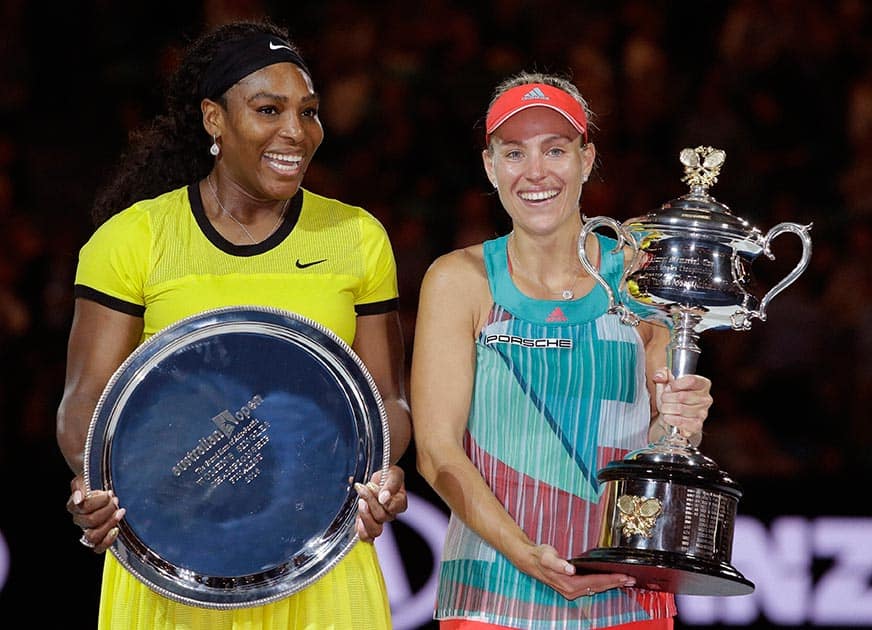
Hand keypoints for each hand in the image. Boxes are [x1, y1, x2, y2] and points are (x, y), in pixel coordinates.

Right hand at [67, 475, 124, 553]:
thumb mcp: (85, 478)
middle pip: (91, 521)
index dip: (100, 500)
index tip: (109, 493)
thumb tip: (79, 499)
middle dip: (108, 510)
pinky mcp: (97, 539)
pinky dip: (107, 541)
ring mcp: (86, 530)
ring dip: (109, 523)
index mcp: (73, 506)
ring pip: (93, 536)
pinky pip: (98, 548)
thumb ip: (79, 487)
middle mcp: (78, 520)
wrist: (100, 487)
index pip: (84, 507)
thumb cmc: (93, 483)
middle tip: (115, 501)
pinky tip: (116, 529)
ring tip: (120, 512)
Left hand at [354, 464, 406, 541]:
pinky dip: (360, 530)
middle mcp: (391, 514)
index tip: (371, 485)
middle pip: (382, 517)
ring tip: (360, 502)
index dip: (381, 499)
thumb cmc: (388, 475)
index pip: (393, 507)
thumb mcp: (394, 474)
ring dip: (365, 516)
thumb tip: (384, 498)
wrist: (378, 478)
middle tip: (363, 488)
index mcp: (400, 503)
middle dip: (370, 501)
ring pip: (375, 530)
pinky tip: (357, 520)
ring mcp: (379, 521)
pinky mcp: (367, 524)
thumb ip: (392, 484)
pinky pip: (366, 536)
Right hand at [520, 543, 635, 599]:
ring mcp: (572, 590)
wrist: (530, 561)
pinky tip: (609, 581)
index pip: (595, 582)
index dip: (610, 579)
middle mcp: (571, 590)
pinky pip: (592, 587)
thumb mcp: (547, 557)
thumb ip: (558, 563)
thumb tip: (570, 568)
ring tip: (624, 581)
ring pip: (596, 588)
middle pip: (599, 587)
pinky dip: (602, 584)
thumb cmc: (540, 557)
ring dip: (611, 585)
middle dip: (615, 583)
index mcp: (568, 584)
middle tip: (631, 579)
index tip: (623, 576)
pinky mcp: (572, 587)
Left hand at [654, 369, 711, 438]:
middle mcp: (706, 399)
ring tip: (665, 408)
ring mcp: (703, 413)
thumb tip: (660, 376)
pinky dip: (671, 419)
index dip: (676, 384)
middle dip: (667, 398)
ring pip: (681, 409)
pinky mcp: (697, 425)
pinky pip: (682, 421)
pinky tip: (668, 416)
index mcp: (702, 384)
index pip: (692, 380)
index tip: (670, 387)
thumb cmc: (671, 399)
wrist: (670, 416)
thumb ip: (661, 374)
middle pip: (683, 396)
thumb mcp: (665, 382)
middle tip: (664, 399)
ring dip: (667, 408)